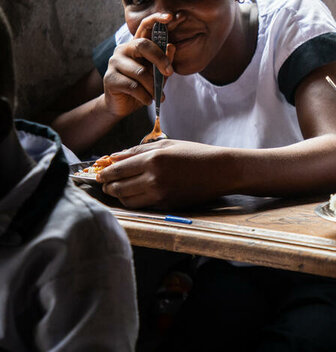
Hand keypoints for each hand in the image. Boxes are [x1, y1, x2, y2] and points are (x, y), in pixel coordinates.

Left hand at [96, 139, 220, 208]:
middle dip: (107, 186)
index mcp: (153, 160)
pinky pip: (142, 205)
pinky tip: (133, 194)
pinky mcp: (167, 205)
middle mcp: (154, 179)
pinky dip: (133, 201)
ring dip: (118, 195)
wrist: (221, 171)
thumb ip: (138, 150)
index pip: (117, 169)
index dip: (104, 173)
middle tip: (104, 183)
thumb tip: (113, 157)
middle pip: (118, 187)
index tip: (99, 173)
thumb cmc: (195, 154)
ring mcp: (161, 195)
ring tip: (117, 189)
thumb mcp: (167, 145)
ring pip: (127, 200)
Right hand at [102, 13, 175, 117]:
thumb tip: (172, 46)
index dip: (156, 19)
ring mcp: (114, 63)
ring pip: (140, 72)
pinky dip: (144, 96)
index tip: (170, 16)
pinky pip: (133, 86)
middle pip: (143, 45)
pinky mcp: (109, 78)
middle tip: (169, 73)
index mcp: (137, 45)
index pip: (145, 26)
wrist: (123, 105)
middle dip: (160, 59)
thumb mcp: (158, 73)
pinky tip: (147, 100)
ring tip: (157, 96)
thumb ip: (165, 61)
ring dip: (152, 87)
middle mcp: (123, 49)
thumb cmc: (143, 86)